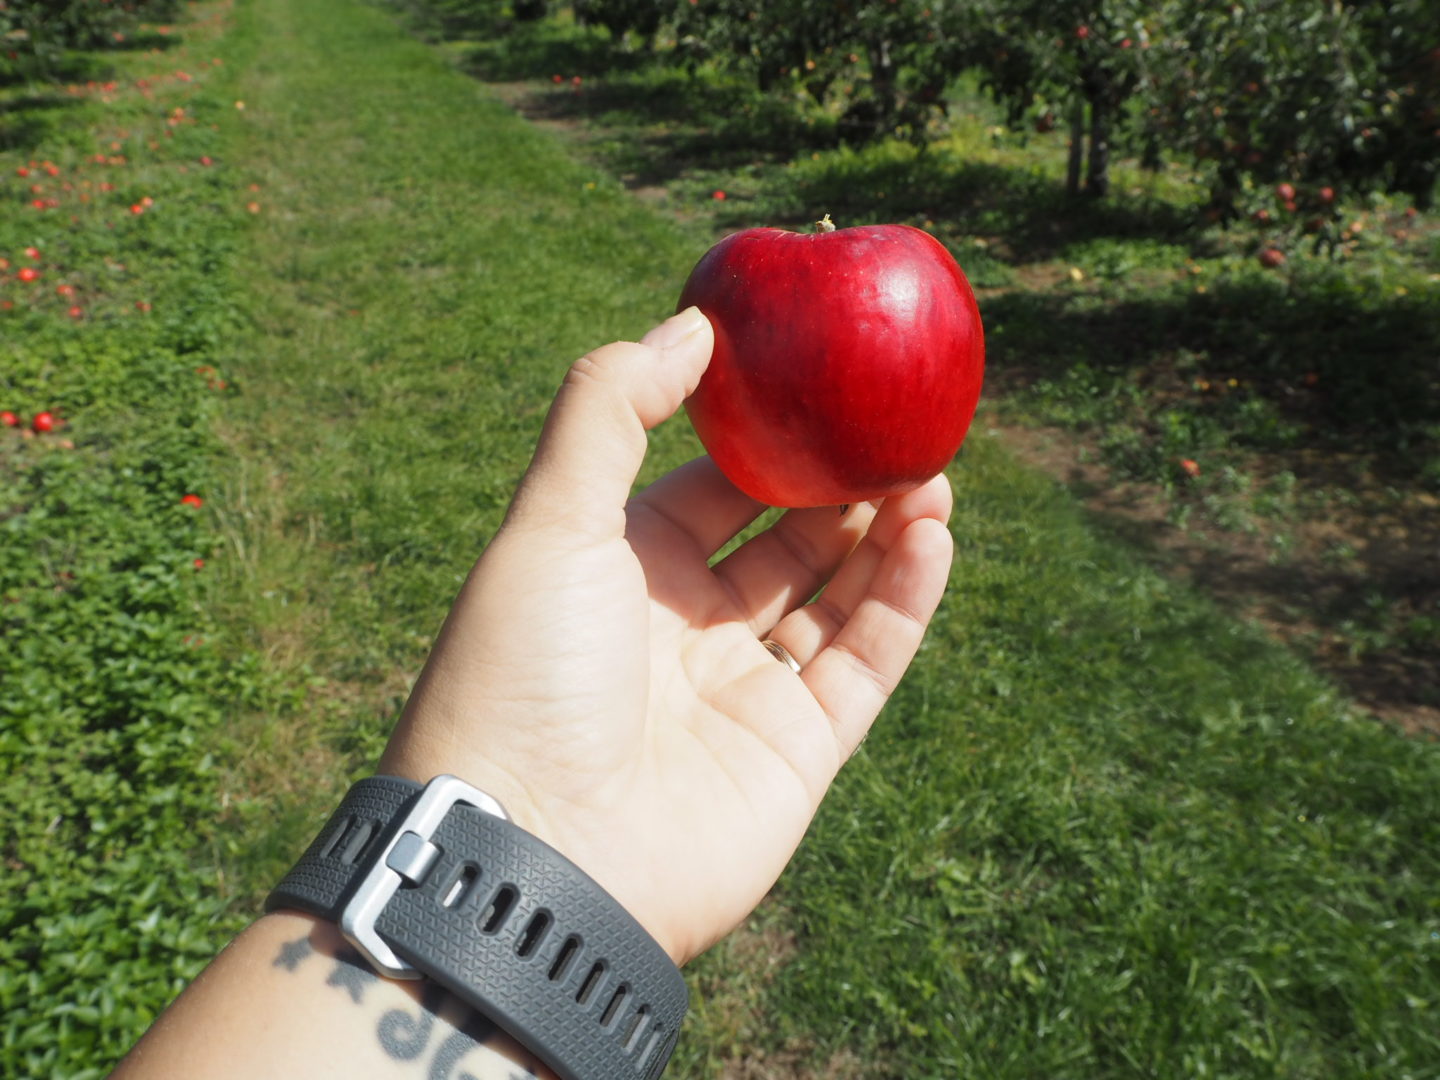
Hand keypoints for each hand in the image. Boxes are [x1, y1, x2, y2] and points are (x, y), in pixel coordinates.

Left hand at [380, 307, 953, 963]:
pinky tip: (934, 538)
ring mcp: (742, 695)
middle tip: (899, 430)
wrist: (535, 856)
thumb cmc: (524, 675)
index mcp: (620, 572)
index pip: (712, 491)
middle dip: (840, 487)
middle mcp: (684, 631)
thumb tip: (690, 323)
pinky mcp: (796, 753)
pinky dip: (904, 603)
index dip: (767, 441)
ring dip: (886, 538)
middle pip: (783, 543)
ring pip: (835, 600)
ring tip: (932, 475)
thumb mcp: (551, 520)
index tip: (823, 386)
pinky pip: (865, 665)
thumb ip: (610, 411)